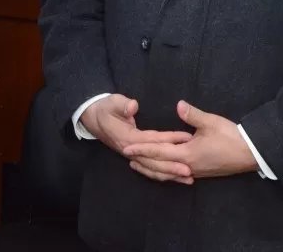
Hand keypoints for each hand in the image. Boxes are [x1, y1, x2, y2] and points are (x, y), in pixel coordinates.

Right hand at [80, 95, 194, 182]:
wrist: (93, 118)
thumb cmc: (106, 108)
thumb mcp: (112, 102)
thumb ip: (123, 105)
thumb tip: (133, 107)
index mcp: (128, 137)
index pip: (152, 140)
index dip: (170, 140)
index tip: (187, 139)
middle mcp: (130, 151)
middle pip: (154, 161)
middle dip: (172, 167)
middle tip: (190, 171)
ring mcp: (132, 156)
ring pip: (152, 169)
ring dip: (169, 174)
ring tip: (188, 179)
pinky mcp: (135, 157)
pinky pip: (150, 169)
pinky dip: (162, 174)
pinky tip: (176, 178)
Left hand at [123, 101, 257, 182]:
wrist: (250, 153)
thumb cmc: (231, 136)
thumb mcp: (211, 122)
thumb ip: (192, 115)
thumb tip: (178, 105)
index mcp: (187, 154)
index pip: (158, 151)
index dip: (142, 148)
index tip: (127, 147)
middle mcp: (187, 166)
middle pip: (159, 165)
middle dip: (142, 160)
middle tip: (125, 155)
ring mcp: (193, 171)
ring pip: (166, 172)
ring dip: (151, 168)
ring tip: (137, 165)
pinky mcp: (200, 172)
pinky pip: (175, 174)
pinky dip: (164, 172)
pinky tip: (162, 169)